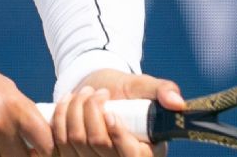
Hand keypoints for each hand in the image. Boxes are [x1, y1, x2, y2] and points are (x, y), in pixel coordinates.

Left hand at [50, 70, 183, 156]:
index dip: (118, 136)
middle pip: (98, 146)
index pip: (131, 156)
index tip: (109, 113)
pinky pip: (58, 145)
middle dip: (91, 111)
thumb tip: (178, 103)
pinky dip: (58, 119)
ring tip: (81, 94)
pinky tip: (63, 105)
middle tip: (94, 93)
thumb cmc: (125, 90)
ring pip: (76, 143)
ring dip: (73, 110)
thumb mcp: (144, 86)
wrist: (97, 91)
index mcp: (145, 152)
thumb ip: (162, 91)